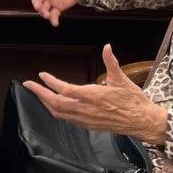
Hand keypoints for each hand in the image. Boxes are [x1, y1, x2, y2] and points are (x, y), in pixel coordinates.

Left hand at [24, 45, 167, 144]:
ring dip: (46, 103)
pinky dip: (56, 111)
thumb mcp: (122, 79)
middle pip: (57, 103)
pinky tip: (53, 105)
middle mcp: (87, 110)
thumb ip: (111, 62)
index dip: (51, 83)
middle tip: (29, 84)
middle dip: (40, 94)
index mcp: (95, 96)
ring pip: (59, 113)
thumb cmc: (134, 100)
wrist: (143, 122)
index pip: (66, 90)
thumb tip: (107, 46)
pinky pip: (67, 119)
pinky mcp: (89, 126)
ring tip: (38, 93)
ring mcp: (87, 120)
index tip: (41, 75)